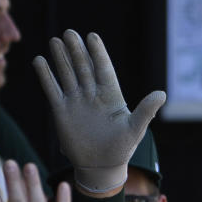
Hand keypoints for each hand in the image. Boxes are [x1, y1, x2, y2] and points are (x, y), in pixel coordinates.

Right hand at [33, 30, 165, 192]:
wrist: (101, 167)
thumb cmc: (122, 149)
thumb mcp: (135, 129)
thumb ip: (146, 111)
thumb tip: (162, 94)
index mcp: (111, 96)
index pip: (104, 69)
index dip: (98, 53)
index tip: (92, 36)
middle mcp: (93, 94)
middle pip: (83, 67)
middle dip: (76, 51)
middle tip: (69, 33)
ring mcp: (76, 101)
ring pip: (67, 74)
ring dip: (61, 58)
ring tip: (55, 41)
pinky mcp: (62, 111)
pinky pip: (52, 89)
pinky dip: (46, 76)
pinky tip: (39, 61)